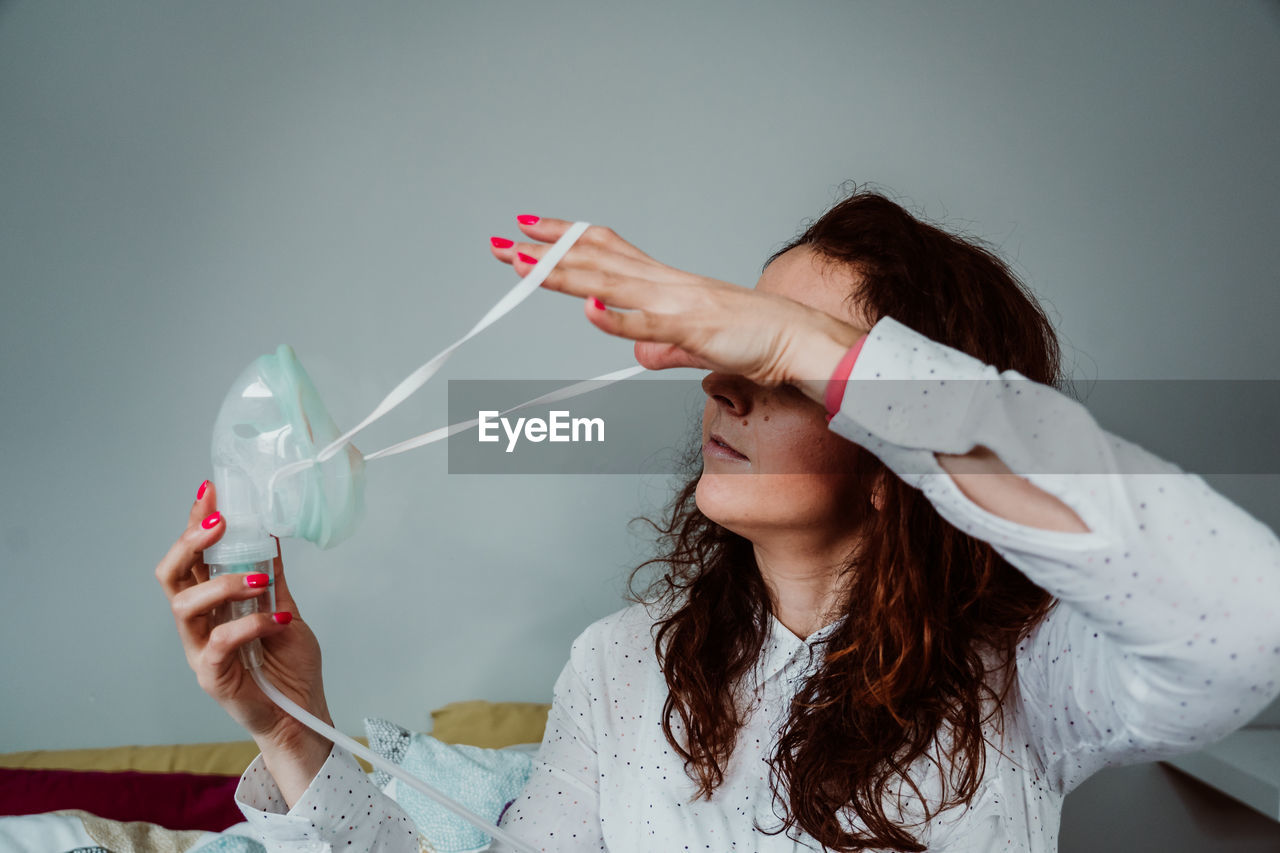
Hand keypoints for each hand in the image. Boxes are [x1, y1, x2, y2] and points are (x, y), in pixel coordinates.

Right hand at [155, 481, 333, 760]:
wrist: (302, 714)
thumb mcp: (286, 610)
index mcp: (212, 604)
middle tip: (221, 522)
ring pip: (186, 605)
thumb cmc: (289, 667)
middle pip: (171, 575)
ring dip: (223, 583)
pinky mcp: (211, 676)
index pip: (193, 556)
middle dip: (190, 542)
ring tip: (260, 579)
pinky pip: (220, 642)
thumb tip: (270, 532)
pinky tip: (278, 619)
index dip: (195, 522)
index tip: (211, 490)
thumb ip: (273, 577)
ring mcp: (200, 650)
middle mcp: (198, 624)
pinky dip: (250, 623)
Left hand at [490, 218, 867, 389]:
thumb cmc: (756, 339)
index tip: (532, 229)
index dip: (567, 239)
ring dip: (564, 275)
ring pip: (610, 285)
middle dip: (546, 252)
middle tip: (503, 241)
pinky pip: (648, 325)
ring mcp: (677, 304)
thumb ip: (664, 347)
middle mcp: (665, 284)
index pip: (607, 251)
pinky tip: (587, 311)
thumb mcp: (697, 344)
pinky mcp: (693, 330)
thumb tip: (637, 356)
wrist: (800, 340)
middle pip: (596, 260)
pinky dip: (616, 319)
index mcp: (666, 283)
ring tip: (524, 264)